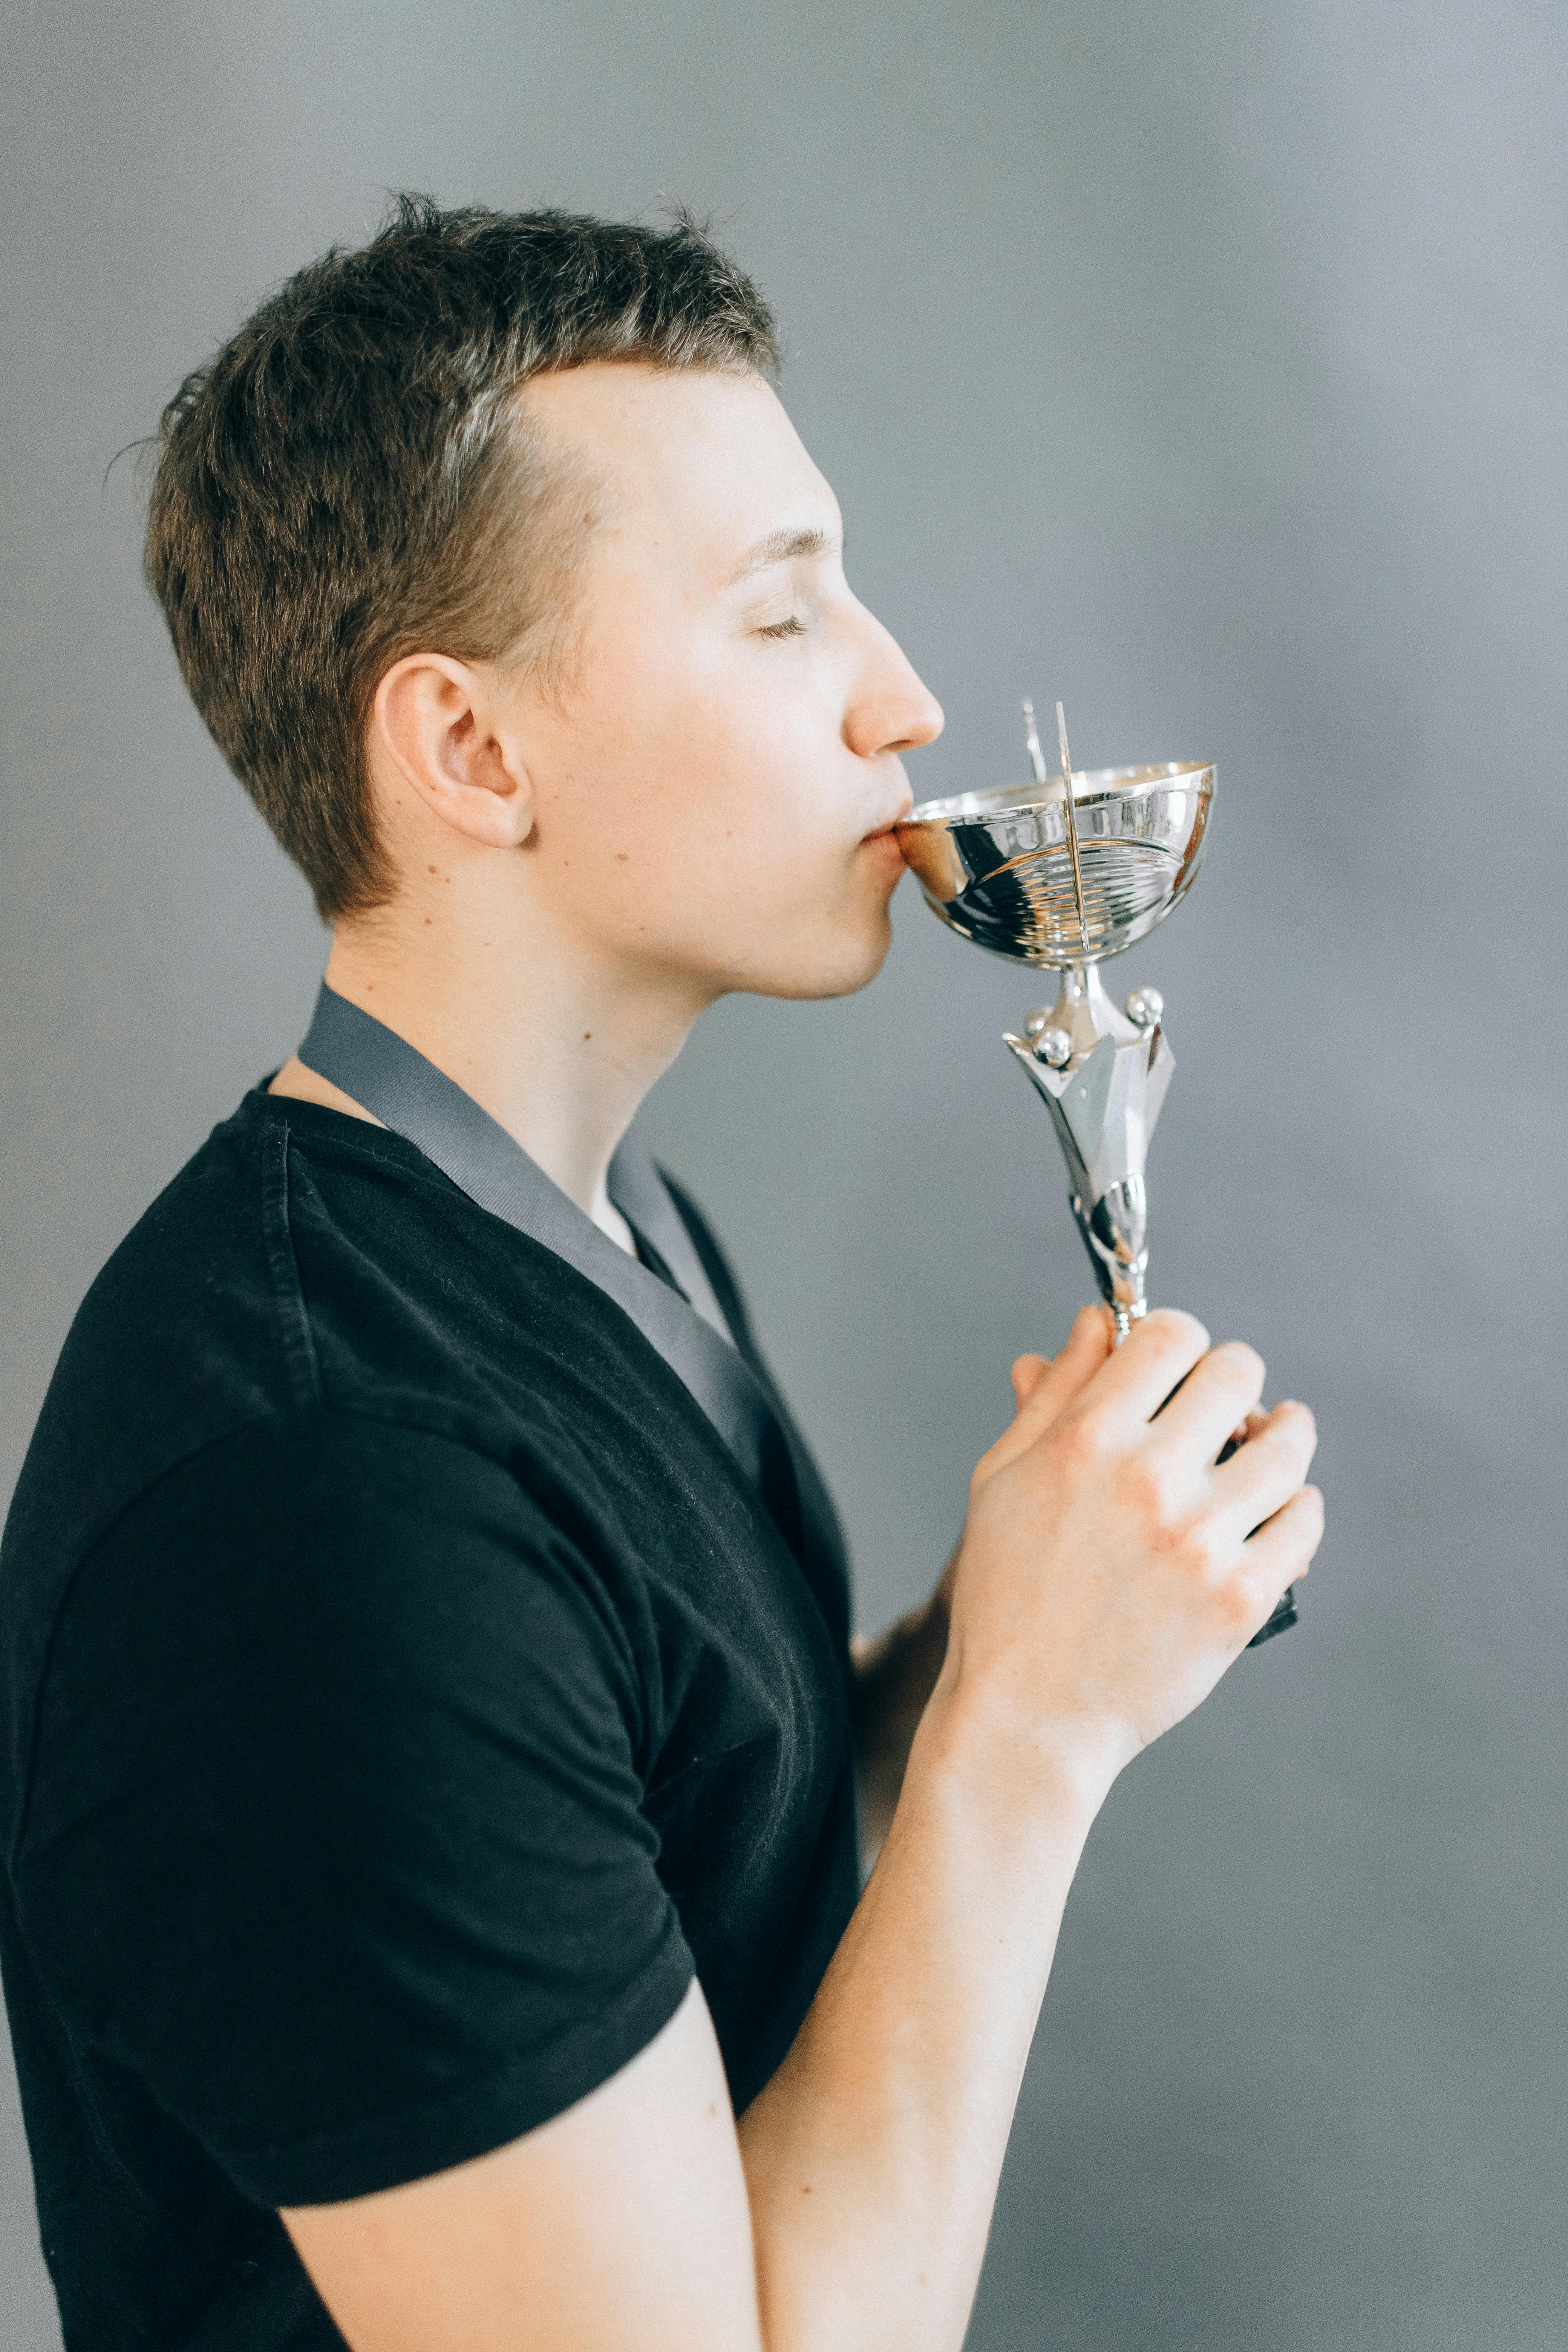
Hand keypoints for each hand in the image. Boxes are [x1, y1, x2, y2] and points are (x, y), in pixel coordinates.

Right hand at [940, 1306, 1321, 1799]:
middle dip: (1232, 1384)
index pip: (1171, 1334)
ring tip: (1267, 1449)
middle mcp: (1148, 1481)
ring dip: (1281, 1436)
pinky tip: (1275, 1514)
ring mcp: (1200, 1541)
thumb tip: (1093, 1323)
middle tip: (1223, 1413)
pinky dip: (1298, 1509)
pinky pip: (1306, 1521)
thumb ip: (1055, 1394)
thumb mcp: (1004, 1478)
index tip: (1175, 1371)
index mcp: (1086, 1441)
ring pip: (1288, 1445)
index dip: (1177, 1342)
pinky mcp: (1240, 1599)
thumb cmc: (1007, 1593)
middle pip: (1238, 1373)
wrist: (1029, 1717)